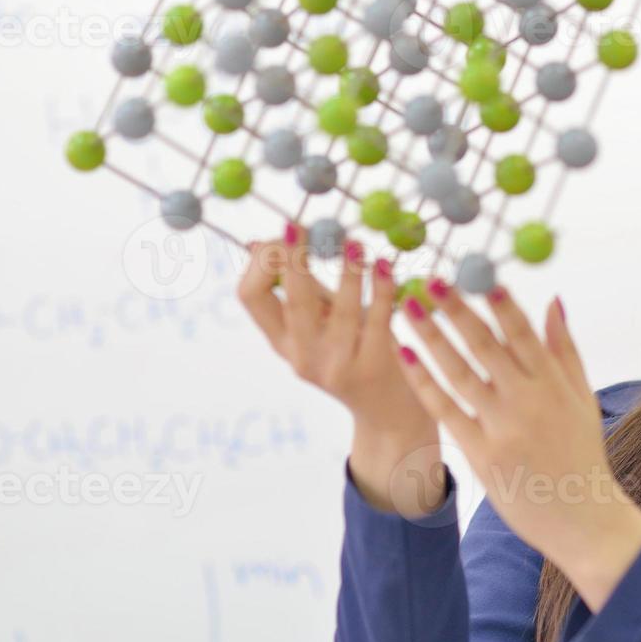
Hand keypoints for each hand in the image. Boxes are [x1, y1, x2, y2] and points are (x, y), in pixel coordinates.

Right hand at [237, 222, 442, 514]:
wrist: (390, 416)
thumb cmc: (353, 355)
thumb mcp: (318, 326)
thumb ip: (298, 287)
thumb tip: (258, 243)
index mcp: (283, 343)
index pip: (251, 297)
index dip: (262, 260)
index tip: (285, 231)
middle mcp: (303, 357)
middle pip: (293, 300)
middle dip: (298, 258)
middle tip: (309, 226)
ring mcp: (338, 366)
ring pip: (342, 310)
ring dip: (350, 271)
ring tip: (356, 242)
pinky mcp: (374, 369)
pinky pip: (378, 319)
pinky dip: (382, 289)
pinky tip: (385, 266)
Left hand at [393, 279, 640, 603]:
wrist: (582, 518)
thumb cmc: (582, 455)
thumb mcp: (582, 398)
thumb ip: (564, 349)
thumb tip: (552, 300)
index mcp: (554, 383)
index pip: (523, 331)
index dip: (499, 300)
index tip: (478, 271)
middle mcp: (528, 401)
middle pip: (486, 345)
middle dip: (457, 309)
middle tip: (431, 278)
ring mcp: (503, 428)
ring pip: (459, 372)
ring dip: (431, 336)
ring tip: (408, 306)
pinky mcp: (482, 454)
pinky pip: (446, 410)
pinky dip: (424, 380)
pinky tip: (404, 353)